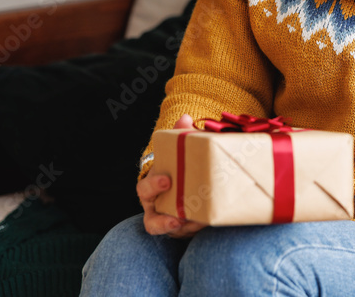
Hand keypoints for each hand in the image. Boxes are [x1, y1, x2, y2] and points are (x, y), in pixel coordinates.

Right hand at [138, 115, 206, 237]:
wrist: (189, 181)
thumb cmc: (182, 166)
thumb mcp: (181, 152)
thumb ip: (182, 136)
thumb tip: (185, 118)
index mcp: (152, 187)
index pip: (144, 189)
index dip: (153, 186)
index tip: (167, 180)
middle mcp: (156, 208)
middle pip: (152, 221)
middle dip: (164, 222)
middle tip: (180, 218)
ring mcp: (168, 222)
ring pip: (172, 233)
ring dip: (185, 229)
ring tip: (200, 222)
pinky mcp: (182, 231)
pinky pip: (186, 235)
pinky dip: (196, 230)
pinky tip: (209, 223)